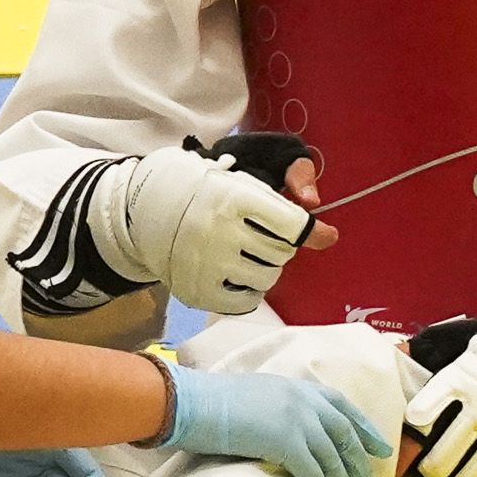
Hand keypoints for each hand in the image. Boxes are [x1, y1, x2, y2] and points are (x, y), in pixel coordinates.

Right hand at [87, 144, 333, 315]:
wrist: (146, 209)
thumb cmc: (208, 189)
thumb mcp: (248, 175)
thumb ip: (294, 191)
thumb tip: (330, 237)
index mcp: (234, 197)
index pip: (293, 225)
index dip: (298, 226)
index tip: (286, 224)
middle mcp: (219, 232)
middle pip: (283, 252)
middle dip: (277, 244)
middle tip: (255, 235)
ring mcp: (206, 264)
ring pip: (268, 278)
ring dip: (265, 267)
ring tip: (245, 253)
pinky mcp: (197, 291)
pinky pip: (246, 301)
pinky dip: (249, 290)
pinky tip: (235, 274)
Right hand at [163, 365, 392, 476]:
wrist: (192, 401)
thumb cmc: (212, 402)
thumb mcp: (256, 397)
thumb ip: (279, 409)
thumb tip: (287, 434)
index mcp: (299, 388)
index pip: (342, 408)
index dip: (365, 430)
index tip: (380, 449)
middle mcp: (305, 402)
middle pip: (344, 438)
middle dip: (358, 468)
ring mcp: (299, 421)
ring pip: (333, 462)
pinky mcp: (287, 443)